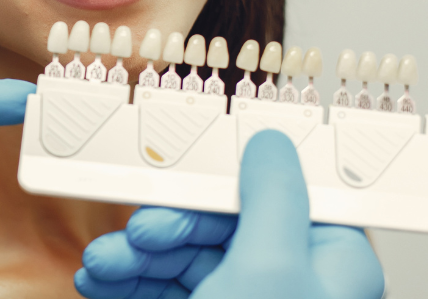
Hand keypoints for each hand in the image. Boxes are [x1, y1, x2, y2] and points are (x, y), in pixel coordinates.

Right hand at [75, 130, 383, 298]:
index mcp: (328, 265)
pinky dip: (127, 283)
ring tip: (102, 267)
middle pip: (220, 223)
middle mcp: (290, 284)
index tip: (183, 162)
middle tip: (136, 236)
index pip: (280, 193)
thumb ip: (272, 197)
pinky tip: (100, 282)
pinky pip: (162, 290)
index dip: (227, 177)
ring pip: (182, 256)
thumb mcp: (269, 272)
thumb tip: (272, 144)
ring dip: (134, 256)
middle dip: (165, 227)